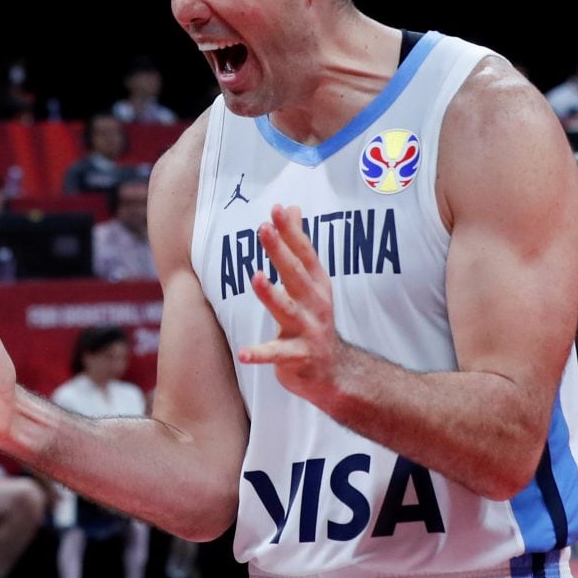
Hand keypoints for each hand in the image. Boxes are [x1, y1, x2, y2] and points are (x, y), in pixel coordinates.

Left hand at [238, 204, 342, 402]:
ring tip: (256, 278)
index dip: (291, 231)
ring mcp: (308, 330)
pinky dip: (260, 354)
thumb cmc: (315, 319)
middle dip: (280, 251)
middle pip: (295, 274)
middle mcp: (315, 304)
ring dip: (271, 294)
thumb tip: (292, 207)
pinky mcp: (298, 356)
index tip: (277, 209)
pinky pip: (277, 354)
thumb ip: (299, 245)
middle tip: (264, 229)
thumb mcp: (311, 281)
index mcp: (316, 285)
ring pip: (287, 310)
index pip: (304, 253)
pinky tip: (243, 353)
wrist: (334, 370)